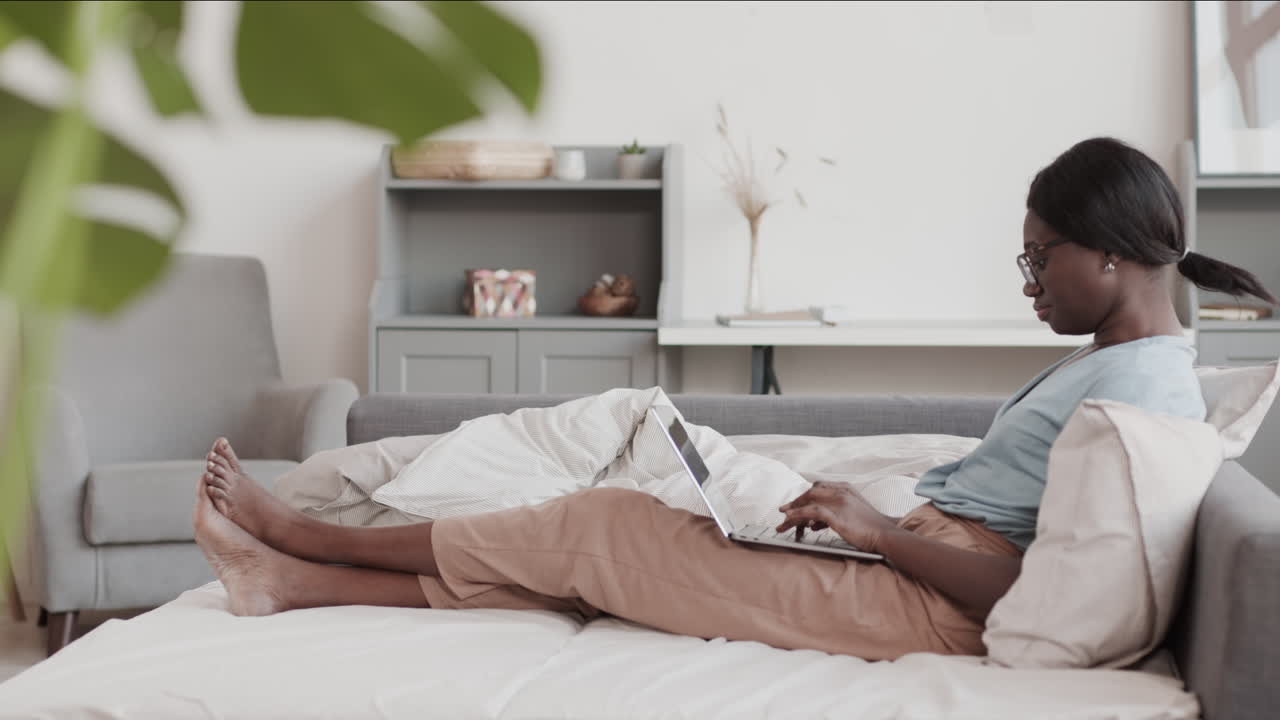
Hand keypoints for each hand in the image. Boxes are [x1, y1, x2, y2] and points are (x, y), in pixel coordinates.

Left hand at [776, 482, 898, 551]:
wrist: (885, 534)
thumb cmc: (869, 527)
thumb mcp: (851, 514)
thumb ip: (832, 514)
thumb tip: (812, 523)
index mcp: (845, 488)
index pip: (817, 488)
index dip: (803, 497)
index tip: (793, 505)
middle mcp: (840, 492)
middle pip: (810, 493)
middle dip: (795, 503)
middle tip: (783, 513)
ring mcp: (839, 503)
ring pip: (808, 502)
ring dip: (793, 512)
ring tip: (783, 523)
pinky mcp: (838, 516)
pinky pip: (812, 512)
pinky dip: (798, 515)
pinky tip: (790, 519)